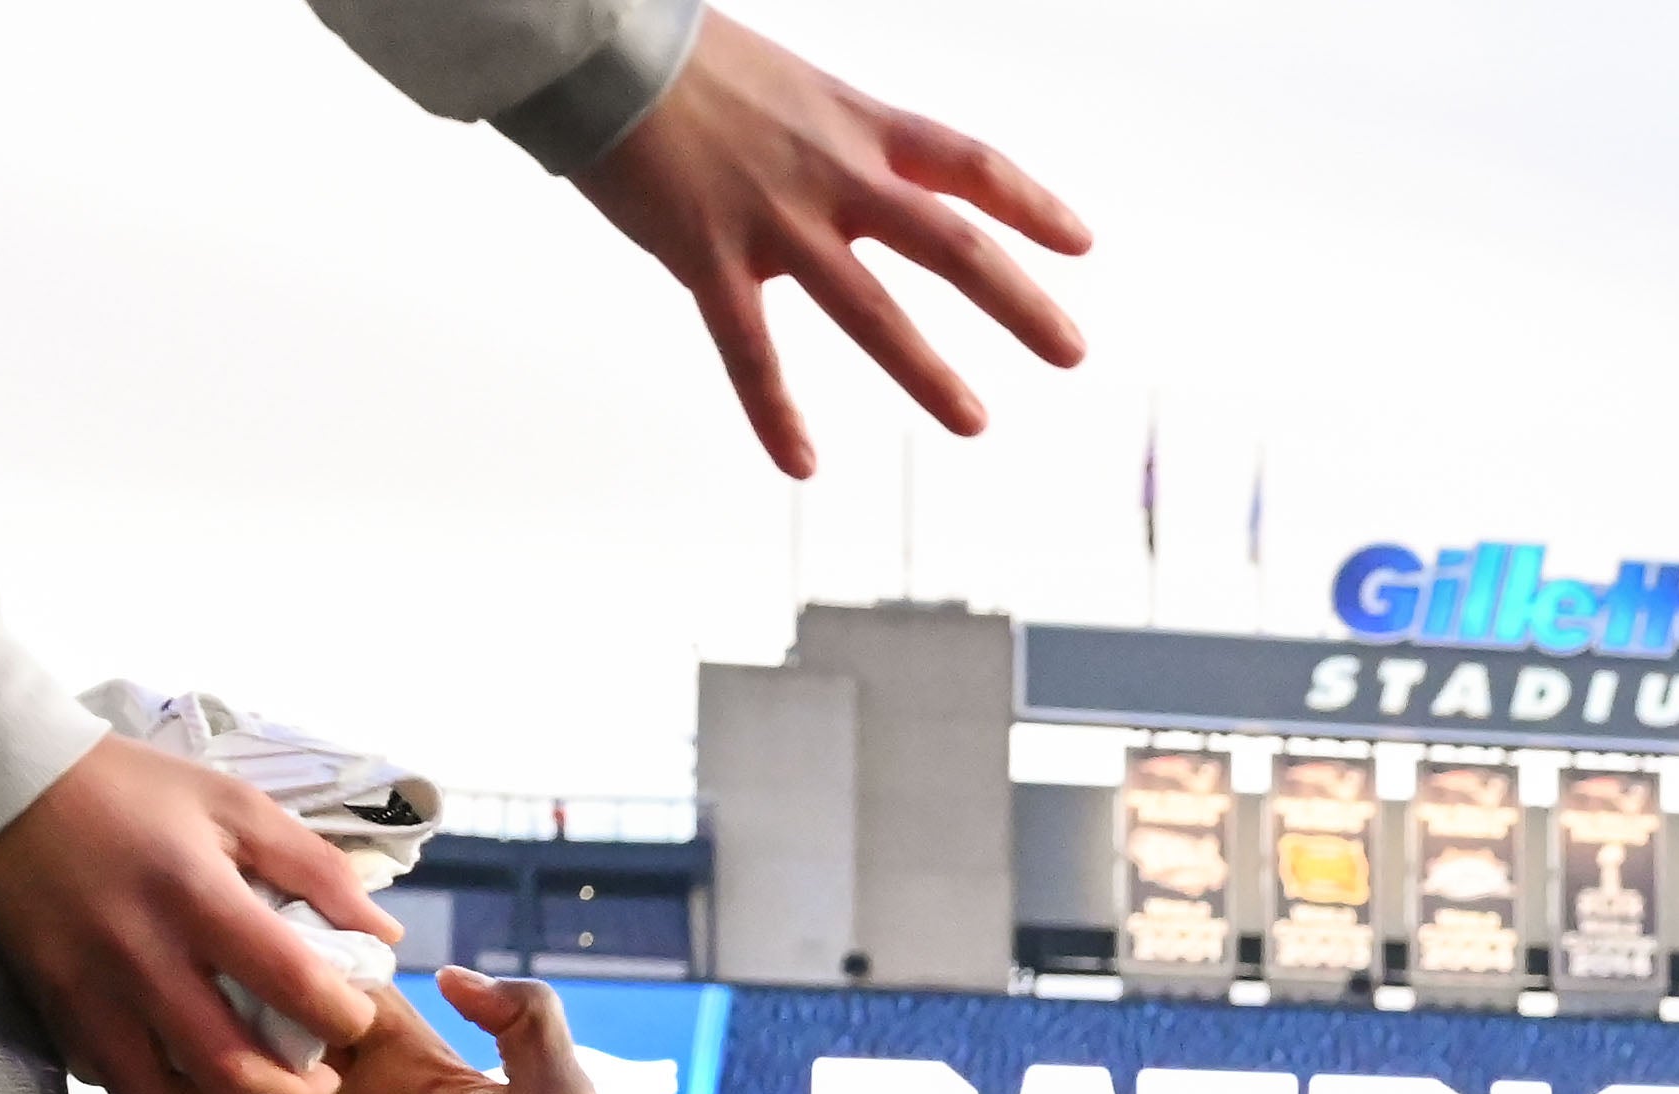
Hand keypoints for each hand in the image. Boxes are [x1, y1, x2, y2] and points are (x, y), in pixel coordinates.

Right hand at [0, 736, 403, 1093]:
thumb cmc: (130, 788)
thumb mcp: (233, 804)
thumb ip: (316, 868)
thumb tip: (384, 935)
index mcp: (196, 894)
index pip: (290, 982)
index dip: (341, 1016)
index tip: (356, 1019)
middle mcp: (139, 953)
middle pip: (229, 1066)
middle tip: (320, 1087)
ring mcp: (86, 987)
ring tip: (252, 1084)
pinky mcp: (48, 1004)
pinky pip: (108, 1077)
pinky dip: (154, 1088)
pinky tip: (183, 1066)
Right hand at [91, 964, 614, 1093]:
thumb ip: (528, 1025)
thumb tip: (452, 968)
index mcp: (415, 1071)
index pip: (344, 997)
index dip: (301, 962)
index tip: (240, 917)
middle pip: (276, 1039)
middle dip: (227, 1006)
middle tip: (159, 965)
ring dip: (189, 1079)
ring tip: (123, 1036)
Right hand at [575, 10, 1089, 479]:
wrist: (597, 41)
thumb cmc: (684, 57)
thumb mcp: (789, 83)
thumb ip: (833, 139)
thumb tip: (857, 174)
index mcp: (855, 123)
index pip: (968, 164)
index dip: (1030, 204)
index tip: (1080, 243)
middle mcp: (831, 174)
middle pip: (951, 244)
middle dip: (1019, 302)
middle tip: (1072, 352)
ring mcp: (773, 221)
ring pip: (870, 309)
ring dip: (927, 371)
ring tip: (975, 421)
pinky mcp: (708, 258)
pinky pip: (749, 351)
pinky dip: (775, 414)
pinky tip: (803, 465)